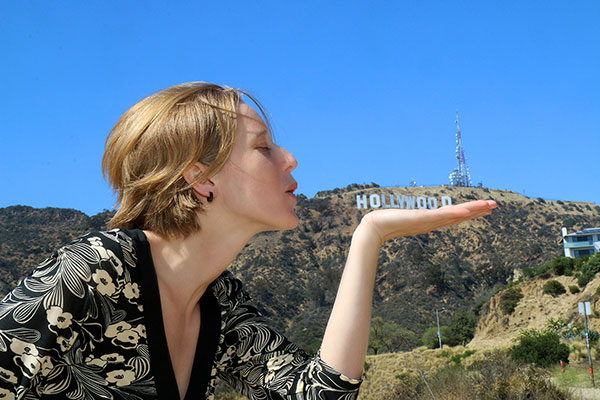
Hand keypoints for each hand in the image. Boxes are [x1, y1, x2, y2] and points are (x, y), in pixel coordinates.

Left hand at [357, 200, 496, 246]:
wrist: (374, 228)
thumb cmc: (384, 223)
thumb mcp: (401, 217)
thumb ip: (406, 216)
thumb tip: (406, 214)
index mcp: (429, 221)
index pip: (453, 216)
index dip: (469, 212)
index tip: (484, 209)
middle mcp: (432, 222)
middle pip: (459, 216)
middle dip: (477, 210)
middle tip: (495, 205)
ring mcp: (428, 222)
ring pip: (455, 215)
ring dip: (472, 210)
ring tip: (489, 206)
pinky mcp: (422, 220)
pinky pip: (442, 216)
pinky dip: (455, 214)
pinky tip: (467, 210)